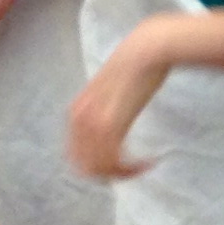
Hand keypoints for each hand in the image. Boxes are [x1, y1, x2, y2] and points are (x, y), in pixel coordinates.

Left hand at [66, 17, 179, 178]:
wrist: (146, 49)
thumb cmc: (135, 66)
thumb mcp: (109, 91)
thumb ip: (103, 108)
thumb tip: (109, 124)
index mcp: (76, 111)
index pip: (76, 155)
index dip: (97, 166)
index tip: (119, 165)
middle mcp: (80, 119)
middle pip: (85, 167)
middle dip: (109, 175)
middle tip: (131, 171)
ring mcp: (93, 122)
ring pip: (101, 168)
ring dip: (123, 174)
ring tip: (142, 167)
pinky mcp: (111, 124)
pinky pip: (115, 161)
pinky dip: (131, 169)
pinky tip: (147, 163)